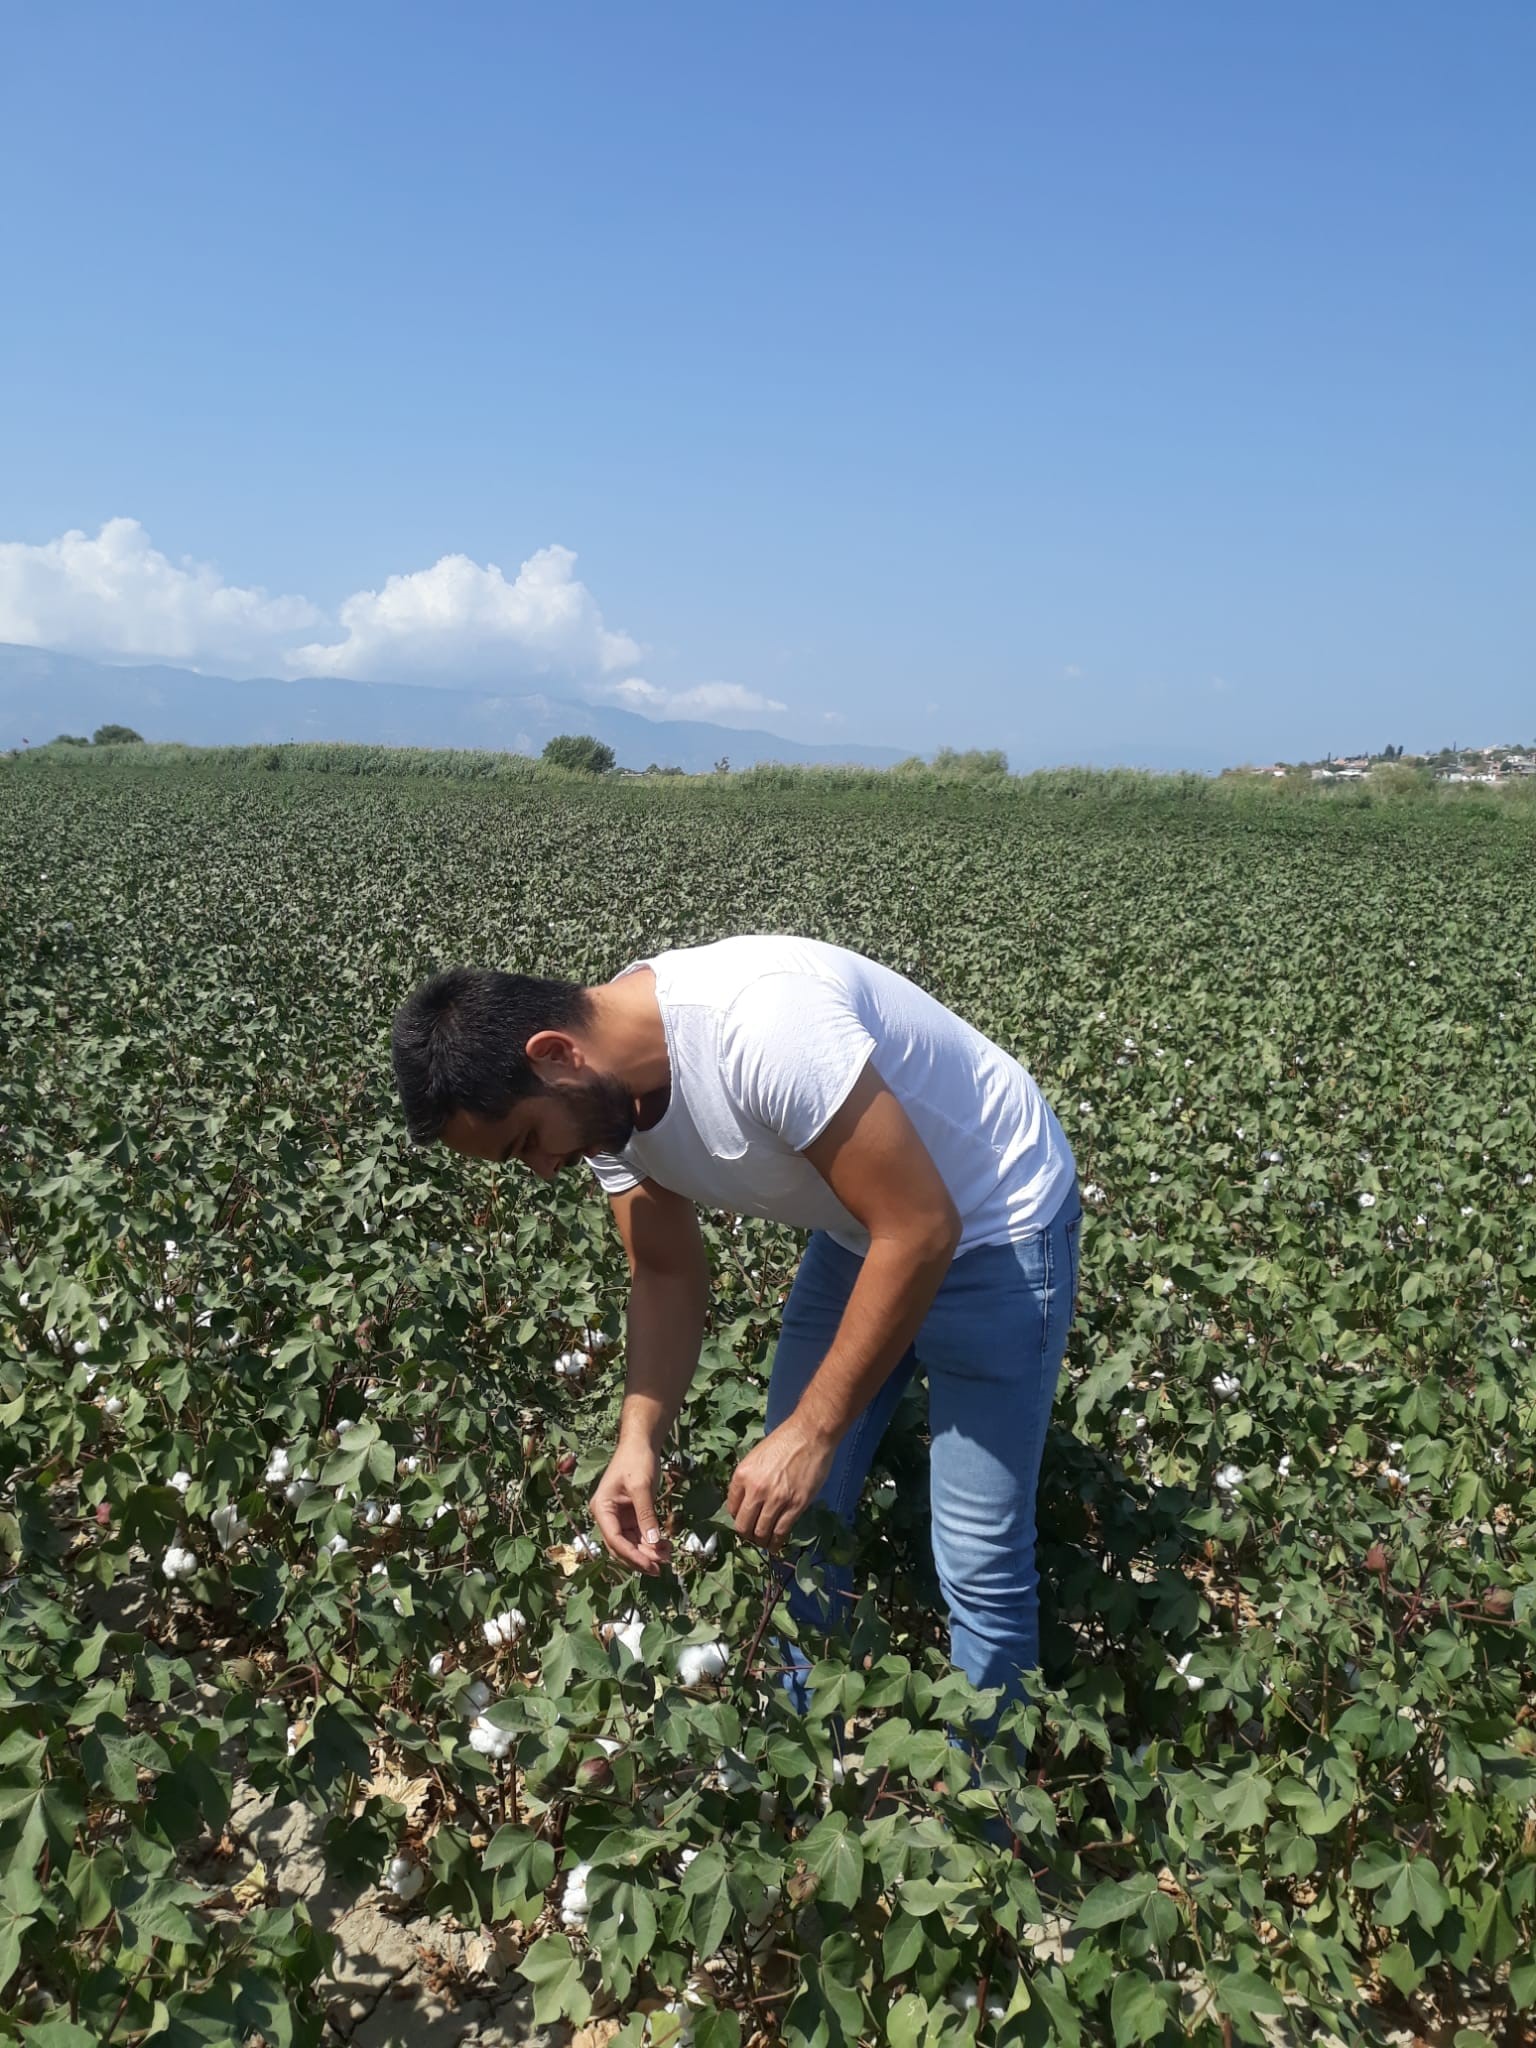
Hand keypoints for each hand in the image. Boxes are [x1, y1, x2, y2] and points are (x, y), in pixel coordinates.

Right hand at [590, 1442, 670, 1575]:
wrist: (641, 1443)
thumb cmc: (637, 1460)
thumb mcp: (641, 1487)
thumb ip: (646, 1516)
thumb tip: (653, 1544)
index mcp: (602, 1509)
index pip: (615, 1540)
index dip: (632, 1555)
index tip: (650, 1565)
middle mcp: (607, 1516)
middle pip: (621, 1546)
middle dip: (641, 1557)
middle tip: (662, 1567)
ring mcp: (619, 1517)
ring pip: (632, 1543)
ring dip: (648, 1552)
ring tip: (668, 1556)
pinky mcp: (631, 1515)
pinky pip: (640, 1535)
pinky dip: (652, 1542)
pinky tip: (666, 1546)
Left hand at [726, 1416, 836, 1548]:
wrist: (810, 1434)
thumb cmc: (784, 1442)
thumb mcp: (756, 1457)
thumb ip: (748, 1480)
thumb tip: (747, 1502)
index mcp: (742, 1475)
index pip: (732, 1508)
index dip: (738, 1518)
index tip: (745, 1520)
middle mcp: (755, 1490)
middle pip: (743, 1526)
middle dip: (747, 1534)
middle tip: (753, 1536)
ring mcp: (776, 1499)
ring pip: (761, 1532)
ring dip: (762, 1541)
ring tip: (765, 1543)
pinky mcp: (795, 1505)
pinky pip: (781, 1531)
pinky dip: (777, 1542)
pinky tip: (776, 1545)